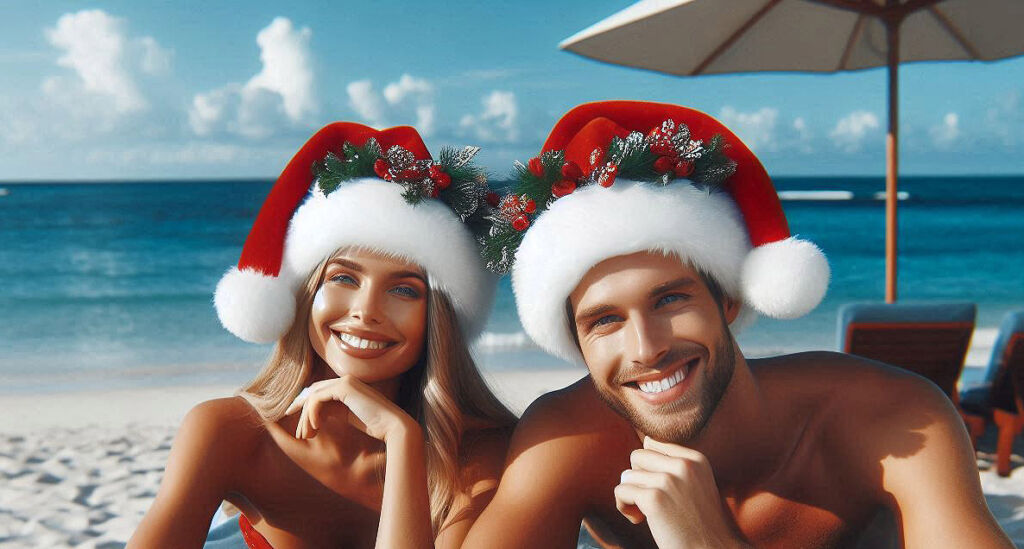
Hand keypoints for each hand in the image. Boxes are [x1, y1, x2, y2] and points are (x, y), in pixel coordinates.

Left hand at [284, 376, 418, 442]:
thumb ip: (334, 410)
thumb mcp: (349, 416)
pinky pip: (318, 399)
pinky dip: (313, 414)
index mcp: (348, 385)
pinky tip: (316, 428)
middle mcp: (345, 380)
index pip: (319, 391)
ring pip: (313, 396)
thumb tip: (315, 414)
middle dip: (301, 411)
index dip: (305, 405)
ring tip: (306, 436)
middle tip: (299, 433)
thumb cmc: (375, 424)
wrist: (392, 426)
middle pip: (313, 392)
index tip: (298, 422)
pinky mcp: (345, 387)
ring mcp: (345, 381)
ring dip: (306, 417)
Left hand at [614, 436, 745, 548]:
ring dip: (629, 496)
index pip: (654, 444)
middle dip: (637, 478)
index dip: (648, 468)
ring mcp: (668, 481)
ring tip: (644, 513)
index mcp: (696, 459)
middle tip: (648, 500)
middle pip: (637, 456)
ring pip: (627, 475)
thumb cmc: (700, 523)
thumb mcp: (697, 484)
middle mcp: (683, 465)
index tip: (659, 489)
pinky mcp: (654, 499)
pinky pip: (621, 491)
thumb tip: (645, 441)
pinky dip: (623, 506)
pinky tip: (638, 519)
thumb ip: (676, 464)